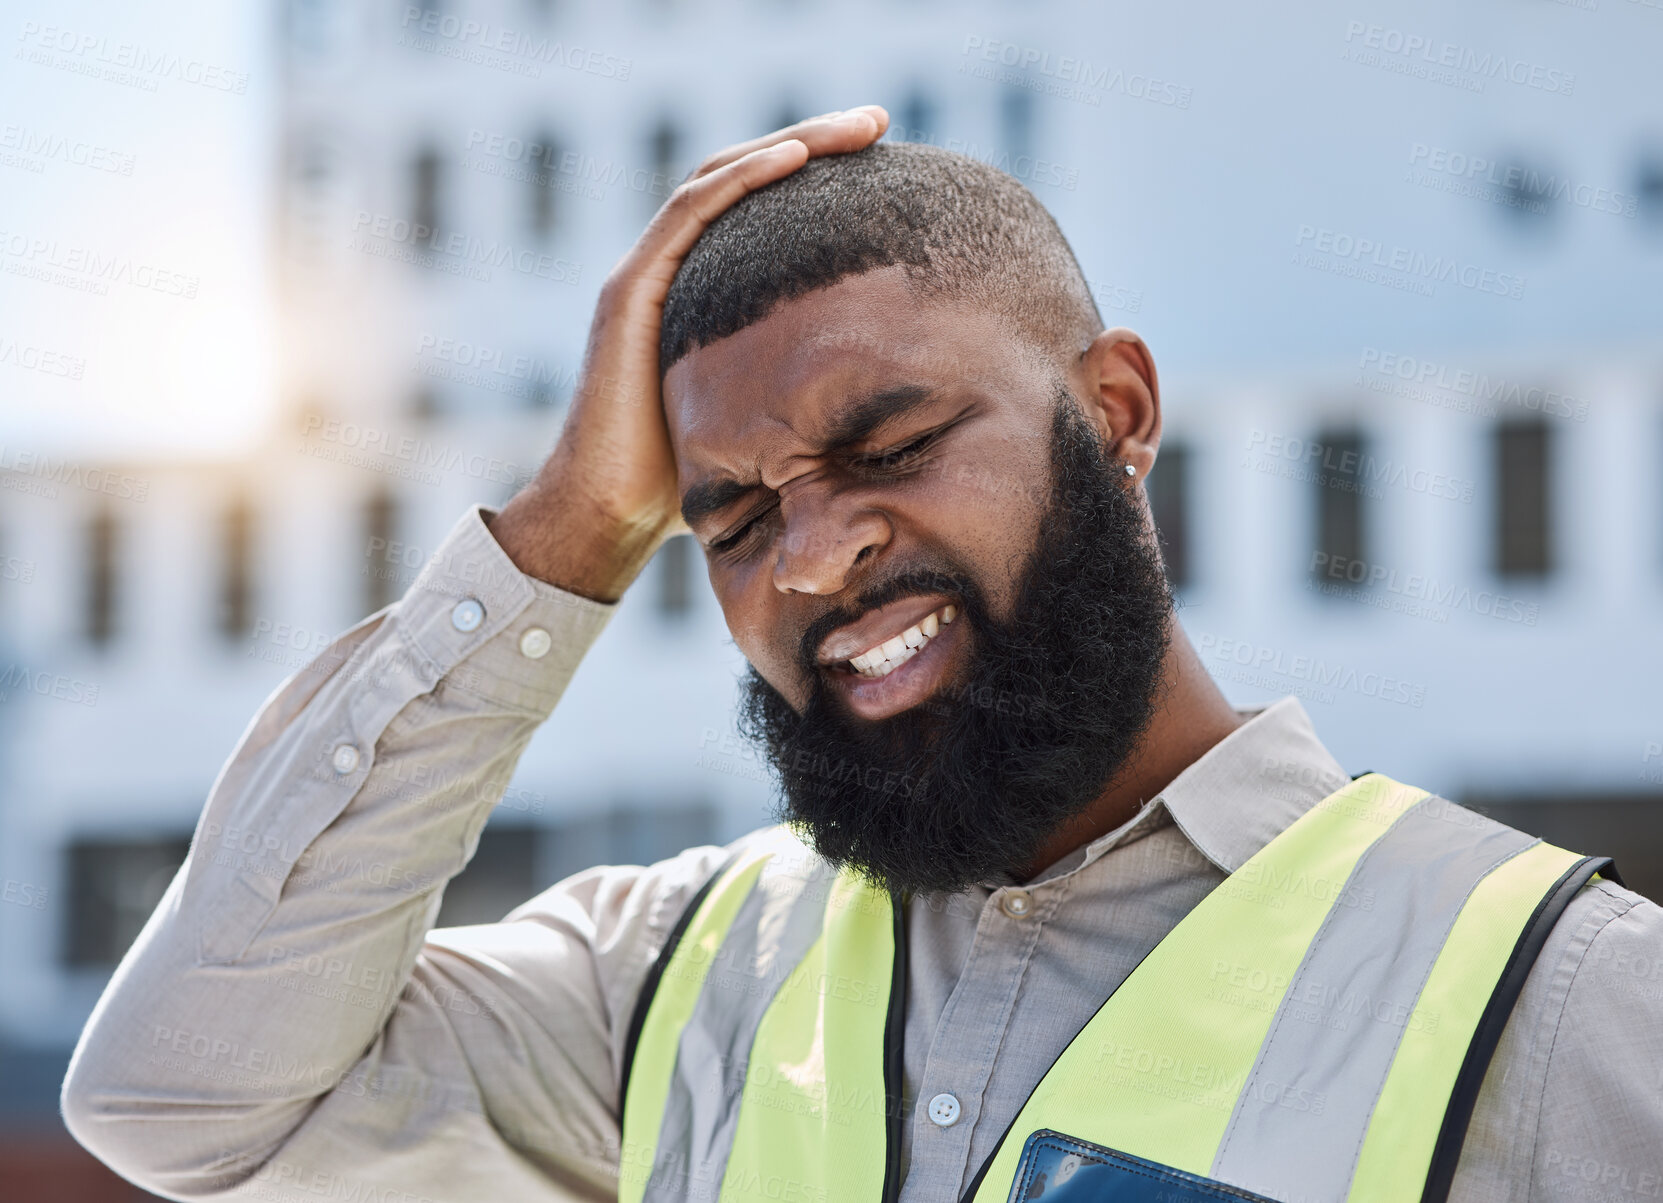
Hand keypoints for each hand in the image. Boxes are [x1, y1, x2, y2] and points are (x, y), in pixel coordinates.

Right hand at [490, 105, 890, 600]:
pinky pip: (689, 214)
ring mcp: (645, 274)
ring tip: (854, 127)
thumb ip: (802, 389)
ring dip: (789, 143)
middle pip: (743, 175)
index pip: (758, 208)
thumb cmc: (685, 478)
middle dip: (813, 140)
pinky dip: (742, 179)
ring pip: (719, 177)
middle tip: (878, 121)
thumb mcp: (761, 415)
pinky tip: (795, 158)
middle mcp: (668, 268)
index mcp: (698, 289)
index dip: (813, 172)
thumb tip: (890, 404)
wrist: (612, 513)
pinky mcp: (630, 291)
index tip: (880, 157)